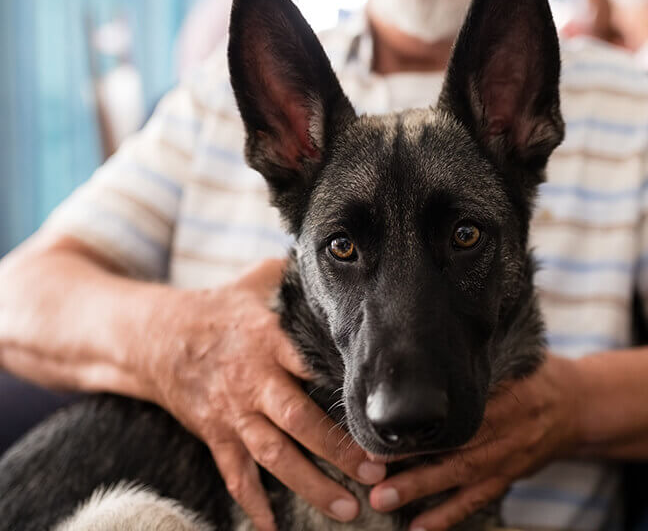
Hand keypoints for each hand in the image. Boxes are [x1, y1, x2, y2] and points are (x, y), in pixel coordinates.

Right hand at [140, 259, 386, 530]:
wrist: (154, 335)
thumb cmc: (221, 307)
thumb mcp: (258, 282)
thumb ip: (298, 277)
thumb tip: (343, 257)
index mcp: (269, 340)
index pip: (310, 364)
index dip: (343, 388)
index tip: (378, 409)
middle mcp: (252, 380)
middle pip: (298, 420)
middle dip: (338, 450)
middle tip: (375, 474)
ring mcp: (232, 412)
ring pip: (273, 456)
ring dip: (309, 484)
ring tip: (346, 509)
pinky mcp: (215, 434)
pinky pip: (234, 474)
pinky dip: (251, 503)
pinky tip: (272, 527)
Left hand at [368, 354, 582, 530]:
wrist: (579, 405)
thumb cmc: (536, 373)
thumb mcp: (515, 356)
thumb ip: (480, 360)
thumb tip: (423, 347)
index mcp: (512, 391)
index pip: (464, 407)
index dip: (426, 420)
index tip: (386, 424)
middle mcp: (512, 426)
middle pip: (459, 446)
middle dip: (413, 463)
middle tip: (372, 474)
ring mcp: (511, 455)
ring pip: (464, 476)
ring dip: (422, 492)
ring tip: (384, 500)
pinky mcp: (510, 476)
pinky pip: (478, 499)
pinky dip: (448, 516)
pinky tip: (418, 528)